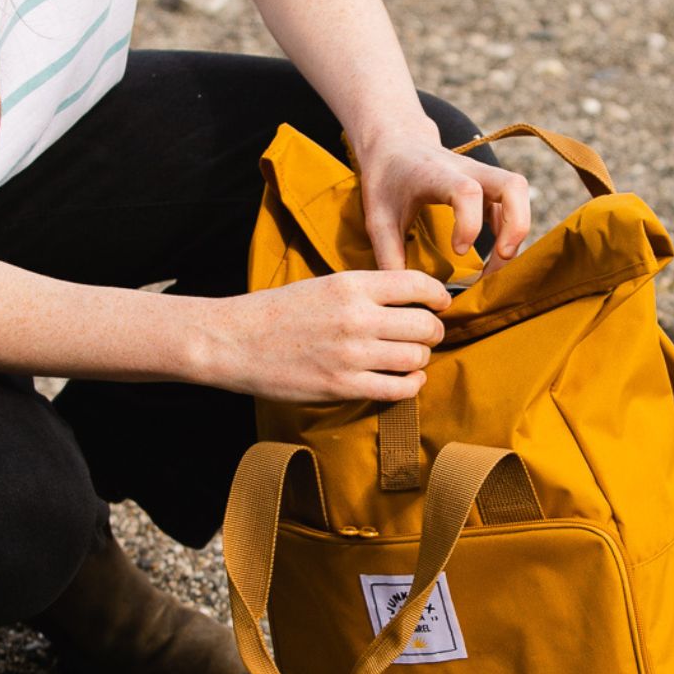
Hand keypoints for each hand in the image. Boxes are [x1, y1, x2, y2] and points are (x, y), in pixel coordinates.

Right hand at [202, 271, 449, 402]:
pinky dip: (411, 385)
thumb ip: (365, 291)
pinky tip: (406, 380)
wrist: (234, 341)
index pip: (419, 286)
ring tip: (410, 358)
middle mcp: (356, 317)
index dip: (438, 297)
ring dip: (420, 360)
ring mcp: (351, 354)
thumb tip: (411, 301)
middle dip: (433, 332)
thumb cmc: (278, 313)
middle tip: (426, 336)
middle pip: (425, 326)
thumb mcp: (324, 285)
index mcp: (351, 285)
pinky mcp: (342, 386)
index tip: (440, 305)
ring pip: (416, 358)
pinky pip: (398, 388)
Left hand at [356, 135, 531, 272]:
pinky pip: (512, 203)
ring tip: (498, 264)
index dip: (470, 224)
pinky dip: (510, 229)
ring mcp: (481, 174)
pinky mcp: (487, 184)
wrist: (395, 142)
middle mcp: (466, 169)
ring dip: (517, 229)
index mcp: (435, 174)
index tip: (458, 251)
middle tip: (500, 258)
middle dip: (516, 225)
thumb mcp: (378, 217)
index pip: (466, 191)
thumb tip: (405, 298)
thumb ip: (389, 256)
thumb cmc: (386, 178)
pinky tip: (494, 255)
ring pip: (518, 192)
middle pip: (512, 185)